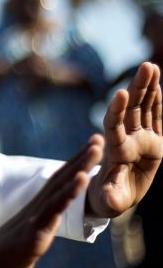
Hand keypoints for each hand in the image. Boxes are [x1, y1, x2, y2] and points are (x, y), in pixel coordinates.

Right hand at [0, 137, 102, 267]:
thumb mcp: (22, 238)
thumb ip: (33, 226)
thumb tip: (43, 223)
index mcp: (33, 210)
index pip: (57, 181)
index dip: (74, 163)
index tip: (90, 147)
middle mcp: (34, 208)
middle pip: (60, 177)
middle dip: (82, 157)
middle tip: (99, 137)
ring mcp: (33, 219)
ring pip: (60, 188)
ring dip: (80, 166)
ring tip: (96, 150)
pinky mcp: (33, 234)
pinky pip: (54, 210)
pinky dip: (69, 193)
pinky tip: (82, 179)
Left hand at [87, 62, 162, 217]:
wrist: (114, 193)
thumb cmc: (109, 196)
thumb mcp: (110, 199)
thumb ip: (112, 196)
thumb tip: (109, 200)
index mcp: (115, 150)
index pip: (114, 126)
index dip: (116, 110)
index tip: (120, 94)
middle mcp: (126, 138)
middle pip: (131, 109)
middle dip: (138, 88)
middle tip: (144, 67)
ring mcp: (139, 137)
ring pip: (143, 108)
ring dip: (147, 88)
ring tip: (150, 67)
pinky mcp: (152, 140)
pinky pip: (154, 117)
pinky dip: (156, 101)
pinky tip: (158, 83)